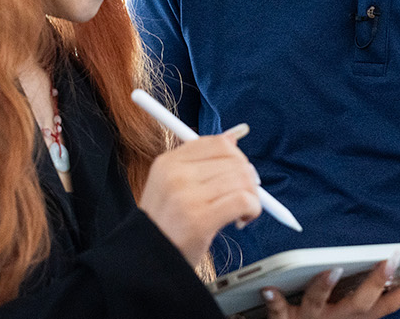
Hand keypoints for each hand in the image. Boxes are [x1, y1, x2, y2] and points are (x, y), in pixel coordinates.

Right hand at [138, 123, 262, 267]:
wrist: (147, 261)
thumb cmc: (164, 226)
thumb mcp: (171, 185)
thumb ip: (200, 161)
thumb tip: (233, 138)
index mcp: (168, 162)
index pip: (217, 143)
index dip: (237, 157)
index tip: (238, 174)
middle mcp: (176, 174)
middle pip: (233, 160)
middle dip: (248, 179)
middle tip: (245, 196)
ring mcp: (187, 195)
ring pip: (242, 179)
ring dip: (252, 196)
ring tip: (242, 211)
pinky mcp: (200, 218)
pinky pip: (243, 200)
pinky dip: (252, 209)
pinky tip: (243, 219)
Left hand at [258, 255, 399, 318]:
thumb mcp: (346, 310)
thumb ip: (364, 291)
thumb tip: (390, 265)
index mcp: (355, 318)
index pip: (390, 304)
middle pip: (362, 304)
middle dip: (378, 281)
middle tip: (392, 259)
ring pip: (319, 304)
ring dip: (326, 286)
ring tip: (334, 268)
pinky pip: (278, 312)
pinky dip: (274, 301)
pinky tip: (268, 289)